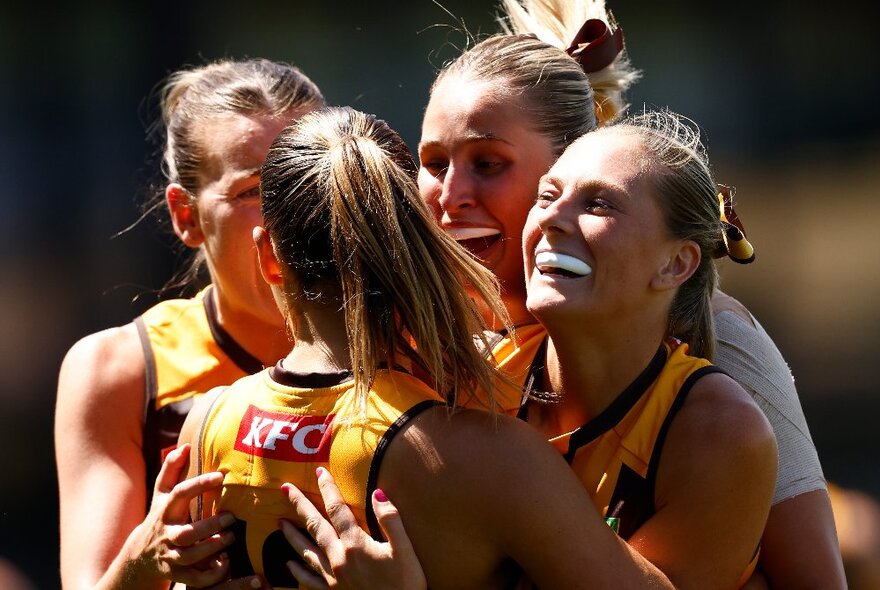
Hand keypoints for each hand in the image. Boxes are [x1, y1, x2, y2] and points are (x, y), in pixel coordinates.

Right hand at [123, 443, 241, 587]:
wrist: (139, 559)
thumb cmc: (159, 519)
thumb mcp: (162, 496)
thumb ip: (171, 471)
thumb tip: (185, 446)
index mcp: (166, 511)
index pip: (180, 494)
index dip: (199, 484)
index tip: (221, 476)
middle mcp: (167, 534)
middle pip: (186, 532)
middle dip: (209, 526)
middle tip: (232, 516)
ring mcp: (170, 556)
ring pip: (190, 556)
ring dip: (212, 548)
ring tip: (231, 537)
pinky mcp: (176, 574)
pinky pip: (194, 579)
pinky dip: (211, 574)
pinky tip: (226, 564)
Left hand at [279, 467, 425, 589]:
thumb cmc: (406, 585)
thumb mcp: (405, 550)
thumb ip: (391, 520)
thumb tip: (378, 492)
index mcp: (356, 545)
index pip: (337, 510)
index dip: (328, 489)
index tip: (319, 472)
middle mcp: (339, 559)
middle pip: (315, 526)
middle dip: (299, 505)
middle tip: (284, 488)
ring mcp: (333, 579)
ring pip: (306, 552)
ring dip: (292, 535)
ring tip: (280, 523)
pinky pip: (309, 581)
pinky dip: (297, 571)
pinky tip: (289, 565)